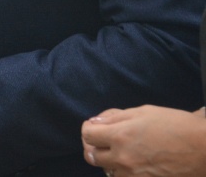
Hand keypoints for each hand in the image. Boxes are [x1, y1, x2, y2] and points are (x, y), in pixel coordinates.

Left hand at [82, 105, 205, 176]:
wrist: (205, 150)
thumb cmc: (177, 126)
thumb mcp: (144, 112)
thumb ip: (115, 117)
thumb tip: (96, 122)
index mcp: (121, 136)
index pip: (87, 135)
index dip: (89, 129)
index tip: (96, 127)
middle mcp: (123, 158)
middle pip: (92, 156)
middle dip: (95, 146)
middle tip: (104, 141)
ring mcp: (134, 175)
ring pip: (108, 170)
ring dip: (110, 161)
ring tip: (124, 151)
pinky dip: (126, 172)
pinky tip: (136, 163)